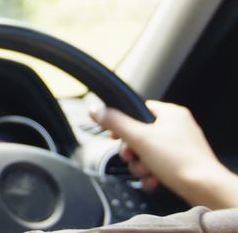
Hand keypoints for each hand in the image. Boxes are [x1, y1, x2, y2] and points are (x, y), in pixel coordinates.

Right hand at [92, 100, 237, 208]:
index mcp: (171, 113)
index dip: (122, 123)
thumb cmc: (179, 161)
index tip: (115, 135)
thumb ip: (114, 122)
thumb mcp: (138, 137)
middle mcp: (178, 127)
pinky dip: (152, 173)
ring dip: (141, 165)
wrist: (204, 189)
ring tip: (146, 171)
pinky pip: (158, 165)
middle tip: (131, 157)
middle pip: (140, 134)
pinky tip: (153, 180)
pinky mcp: (183, 163)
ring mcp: (181, 146)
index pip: (138, 110)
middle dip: (132, 151)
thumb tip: (95, 110)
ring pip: (148, 152)